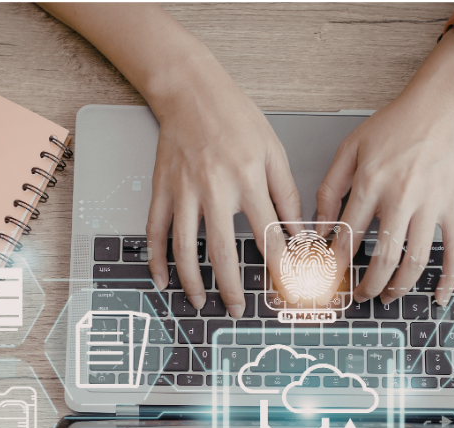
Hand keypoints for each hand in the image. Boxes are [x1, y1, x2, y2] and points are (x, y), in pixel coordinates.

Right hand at [145, 69, 301, 316]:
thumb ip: (287, 194)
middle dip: (231, 287)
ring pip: (184, 247)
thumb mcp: (274, 152)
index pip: (268, 236)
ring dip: (192, 281)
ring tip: (200, 302)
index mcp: (248, 180)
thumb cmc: (235, 118)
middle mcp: (214, 189)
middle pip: (222, 251)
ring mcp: (184, 191)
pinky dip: (156, 258)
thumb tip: (298, 233)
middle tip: (236, 309)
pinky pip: (155, 230)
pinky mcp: (163, 189)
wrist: (191, 92)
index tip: (285, 287)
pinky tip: (162, 279)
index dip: (279, 266)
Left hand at [316, 29, 453, 306]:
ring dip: (400, 286)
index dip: (337, 263)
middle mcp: (401, 199)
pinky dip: (449, 278)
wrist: (440, 107)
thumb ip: (330, 188)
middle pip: (384, 258)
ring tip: (388, 296)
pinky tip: (439, 296)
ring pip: (416, 261)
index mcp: (371, 184)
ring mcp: (431, 206)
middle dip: (369, 285)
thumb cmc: (395, 125)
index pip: (348, 237)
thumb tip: (319, 227)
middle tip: (360, 295)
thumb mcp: (350, 148)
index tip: (330, 277)